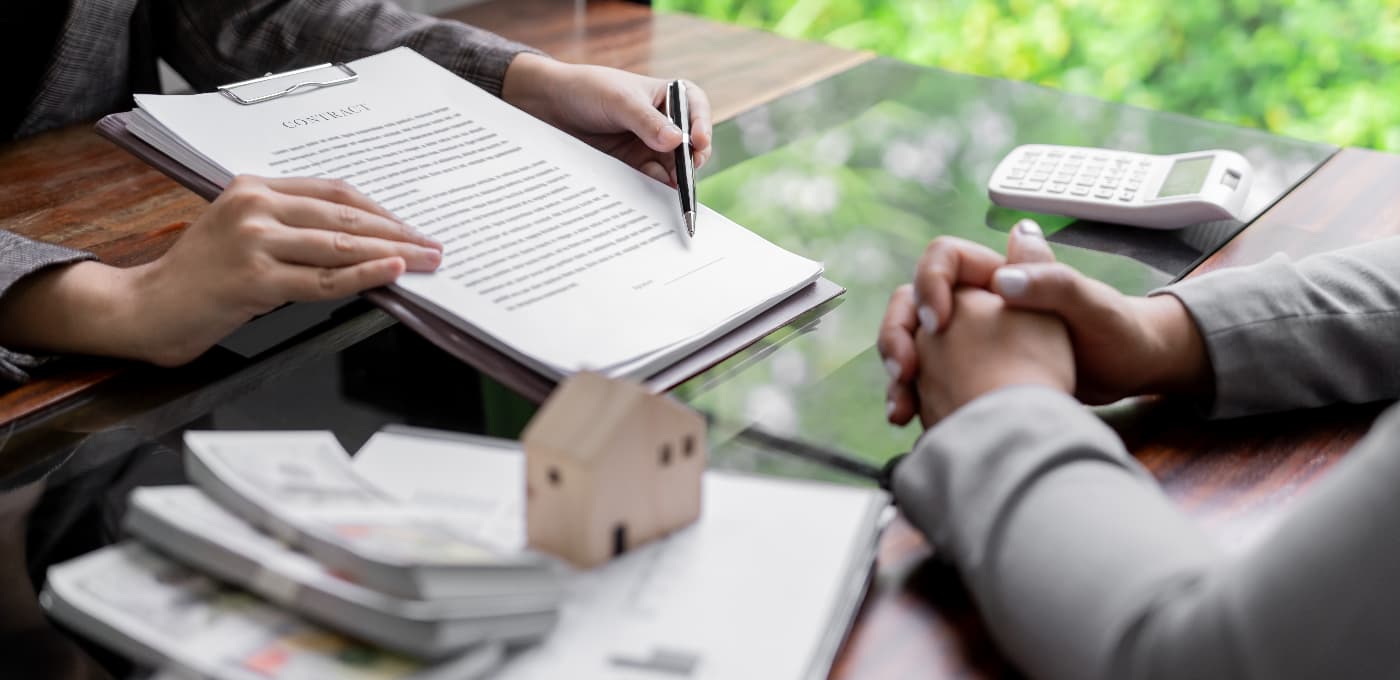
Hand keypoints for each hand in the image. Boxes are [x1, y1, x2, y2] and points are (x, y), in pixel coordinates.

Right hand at [0, 176, 441, 366]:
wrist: (145, 308)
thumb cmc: (200, 278)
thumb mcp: (245, 237)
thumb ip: (294, 231)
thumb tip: (363, 245)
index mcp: (253, 188)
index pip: (334, 192)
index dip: (379, 211)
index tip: (411, 227)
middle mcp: (254, 207)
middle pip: (343, 215)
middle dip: (396, 232)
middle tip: (433, 246)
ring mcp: (253, 241)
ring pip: (338, 245)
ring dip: (390, 255)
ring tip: (424, 262)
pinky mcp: (253, 278)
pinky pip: (322, 279)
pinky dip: (362, 276)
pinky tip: (390, 273)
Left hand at [501, 53, 712, 185]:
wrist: (549, 106)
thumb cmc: (588, 90)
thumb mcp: (619, 100)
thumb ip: (647, 122)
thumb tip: (679, 142)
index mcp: (667, 96)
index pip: (695, 108)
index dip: (702, 125)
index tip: (698, 142)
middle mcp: (663, 122)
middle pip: (689, 145)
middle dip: (689, 161)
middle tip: (684, 175)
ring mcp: (648, 146)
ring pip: (671, 166)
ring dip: (674, 179)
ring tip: (669, 191)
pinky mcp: (632, 166)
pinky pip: (650, 180)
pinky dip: (654, 188)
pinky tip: (653, 196)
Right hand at [878, 220, 1210, 424]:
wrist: (1130, 374)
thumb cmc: (1117, 331)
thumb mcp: (1091, 305)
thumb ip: (1050, 284)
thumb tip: (1001, 281)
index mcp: (999, 275)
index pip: (942, 261)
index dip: (930, 285)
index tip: (939, 322)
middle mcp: (978, 303)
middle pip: (913, 305)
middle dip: (898, 336)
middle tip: (905, 370)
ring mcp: (971, 340)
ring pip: (915, 347)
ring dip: (899, 373)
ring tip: (901, 406)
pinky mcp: (973, 375)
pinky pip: (929, 381)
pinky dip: (915, 399)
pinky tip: (913, 421)